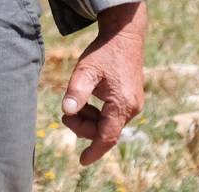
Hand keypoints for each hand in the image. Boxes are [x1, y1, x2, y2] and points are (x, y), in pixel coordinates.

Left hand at [61, 1, 146, 165]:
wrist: (124, 35)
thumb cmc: (104, 52)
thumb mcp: (86, 70)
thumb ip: (77, 92)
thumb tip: (66, 111)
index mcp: (122, 105)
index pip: (107, 137)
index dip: (93, 150)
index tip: (81, 161)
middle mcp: (131, 108)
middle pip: (105, 131)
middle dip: (83, 126)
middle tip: (65, 112)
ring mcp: (133, 104)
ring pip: (108, 123)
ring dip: (89, 119)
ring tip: (75, 101)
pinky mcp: (131, 98)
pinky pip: (113, 115)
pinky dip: (98, 112)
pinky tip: (87, 99)